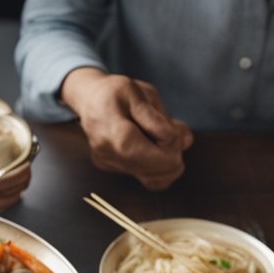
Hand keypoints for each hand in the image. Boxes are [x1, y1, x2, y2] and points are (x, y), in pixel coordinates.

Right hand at [61, 69, 192, 189]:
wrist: (90, 99)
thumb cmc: (117, 92)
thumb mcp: (141, 94)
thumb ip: (160, 120)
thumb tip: (183, 142)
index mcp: (117, 135)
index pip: (156, 158)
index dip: (174, 146)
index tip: (175, 128)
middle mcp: (110, 155)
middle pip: (157, 172)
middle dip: (174, 154)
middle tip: (175, 132)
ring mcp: (110, 165)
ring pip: (153, 180)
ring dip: (169, 163)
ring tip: (168, 140)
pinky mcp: (112, 169)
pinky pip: (144, 177)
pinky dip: (159, 166)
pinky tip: (157, 148)